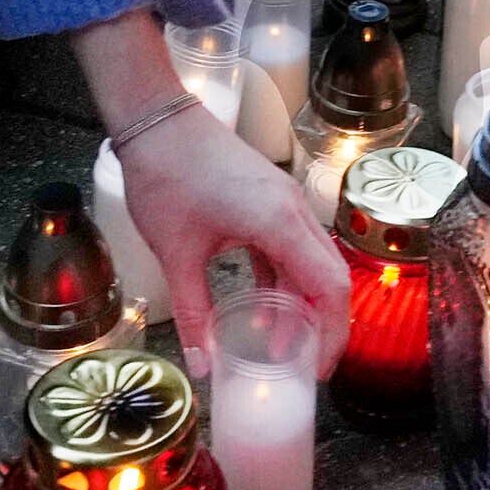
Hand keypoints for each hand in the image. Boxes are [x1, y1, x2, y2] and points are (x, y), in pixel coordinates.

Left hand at [75, 8, 351, 372]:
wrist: (157, 120)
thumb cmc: (167, 177)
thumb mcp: (177, 256)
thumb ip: (193, 314)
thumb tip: (201, 366)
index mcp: (279, 223)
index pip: (329, 287)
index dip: (332, 333)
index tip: (317, 369)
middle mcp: (294, 211)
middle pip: (330, 277)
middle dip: (323, 325)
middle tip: (305, 367)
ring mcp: (284, 202)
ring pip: (312, 263)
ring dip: (301, 304)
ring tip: (279, 347)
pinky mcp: (270, 199)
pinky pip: (292, 248)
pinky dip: (285, 281)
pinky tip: (262, 309)